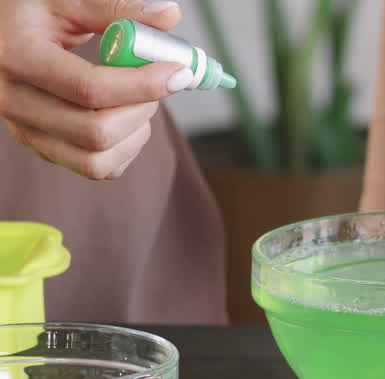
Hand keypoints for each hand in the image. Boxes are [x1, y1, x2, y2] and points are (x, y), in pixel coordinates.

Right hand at [0, 0, 190, 179]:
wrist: (7, 32)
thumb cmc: (37, 11)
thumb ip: (119, 8)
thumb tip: (170, 15)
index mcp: (18, 58)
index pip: (91, 90)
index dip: (144, 85)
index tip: (179, 72)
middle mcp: (14, 102)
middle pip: (96, 133)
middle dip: (142, 109)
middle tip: (158, 81)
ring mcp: (27, 130)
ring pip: (97, 162)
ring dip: (135, 133)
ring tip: (140, 98)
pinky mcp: (43, 147)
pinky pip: (97, 168)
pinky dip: (126, 149)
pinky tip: (127, 115)